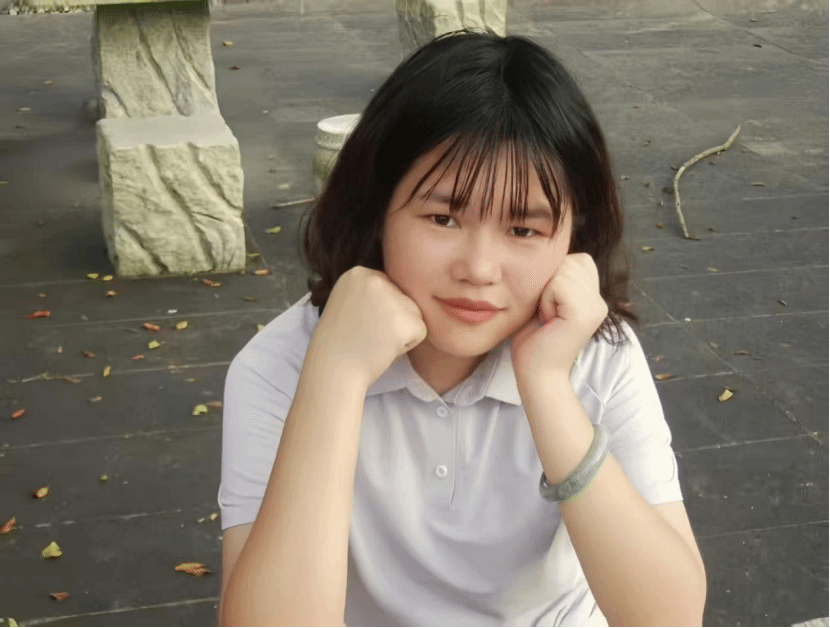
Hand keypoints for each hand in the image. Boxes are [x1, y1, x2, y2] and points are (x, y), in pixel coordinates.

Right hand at [308, 266, 427, 388]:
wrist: (332, 370)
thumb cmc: (339, 342)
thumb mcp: (347, 301)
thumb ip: (370, 292)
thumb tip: (399, 291)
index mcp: (358, 273)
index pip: (389, 286)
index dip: (380, 309)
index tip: (361, 322)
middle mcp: (375, 279)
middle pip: (404, 296)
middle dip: (393, 318)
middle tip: (369, 333)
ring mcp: (390, 299)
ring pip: (415, 313)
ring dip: (401, 330)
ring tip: (376, 340)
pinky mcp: (404, 321)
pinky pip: (420, 330)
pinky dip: (408, 344)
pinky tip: (385, 348)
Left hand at [509, 253, 607, 385]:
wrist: (536, 375)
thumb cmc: (532, 340)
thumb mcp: (544, 301)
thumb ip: (553, 278)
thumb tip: (547, 249)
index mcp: (592, 297)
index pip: (576, 259)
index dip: (552, 277)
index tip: (547, 307)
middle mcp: (600, 301)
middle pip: (569, 260)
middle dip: (548, 283)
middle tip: (546, 313)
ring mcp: (596, 307)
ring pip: (563, 270)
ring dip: (545, 292)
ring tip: (547, 317)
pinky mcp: (586, 313)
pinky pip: (558, 283)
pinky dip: (546, 299)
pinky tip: (548, 320)